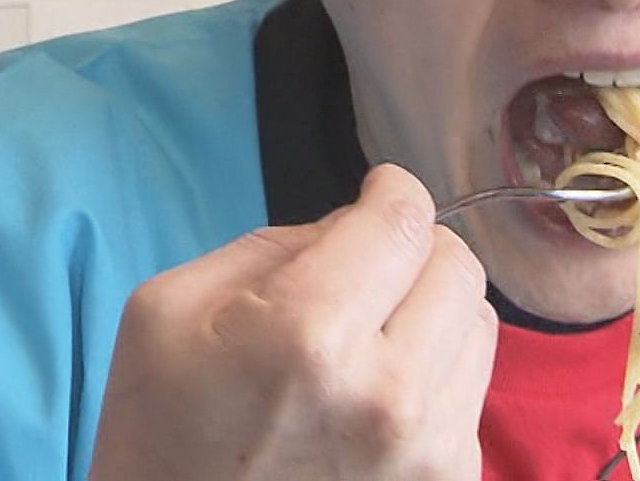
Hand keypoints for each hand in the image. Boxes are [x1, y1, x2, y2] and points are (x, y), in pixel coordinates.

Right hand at [89, 164, 498, 479]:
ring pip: (479, 324)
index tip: (377, 194)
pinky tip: (378, 394)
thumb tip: (354, 223)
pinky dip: (436, 374)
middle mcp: (387, 393)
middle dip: (416, 250)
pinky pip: (472, 390)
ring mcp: (428, 448)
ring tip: (372, 338)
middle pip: (458, 266)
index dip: (391, 191)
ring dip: (433, 312)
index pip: (404, 221)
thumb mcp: (169, 311)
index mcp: (310, 335)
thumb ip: (273, 245)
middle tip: (371, 267)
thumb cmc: (160, 437)